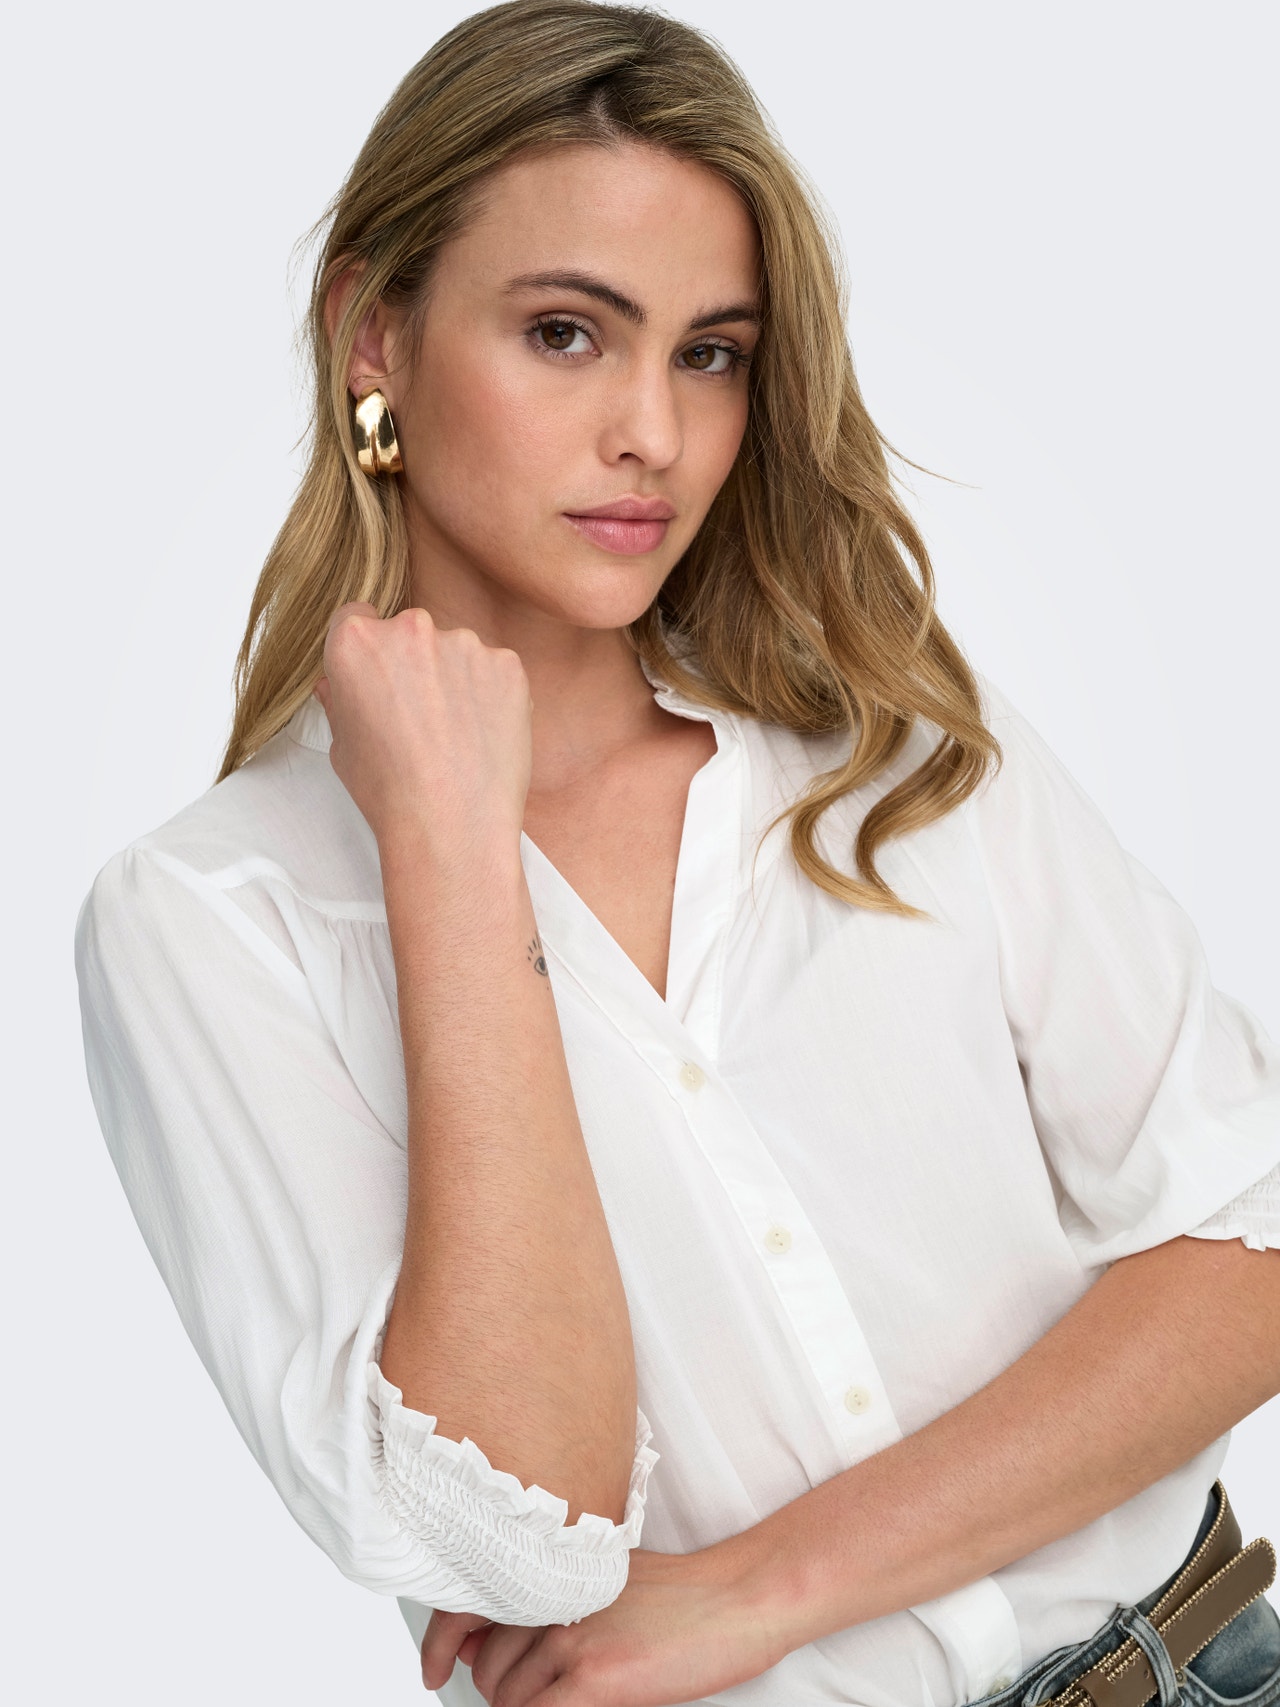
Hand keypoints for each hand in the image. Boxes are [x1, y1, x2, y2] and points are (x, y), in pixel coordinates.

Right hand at [312, 601, 532, 853]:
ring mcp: (464, 643)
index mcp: (356, 642)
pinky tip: (482, 735)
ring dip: (454, 679)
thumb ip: (340, 700)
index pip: (356, 619)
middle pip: (409, 632)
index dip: (367, 653)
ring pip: (456, 651)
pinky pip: (495, 670)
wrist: (452, 824)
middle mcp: (410, 629)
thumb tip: (339, 685)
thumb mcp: (342, 746)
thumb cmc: (391, 793)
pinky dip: (491, 695)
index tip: (378, 679)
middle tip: (418, 717)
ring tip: (454, 735)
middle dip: (412, 664)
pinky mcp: (507, 664)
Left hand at [420, 1547, 790, 1705]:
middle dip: (499, 1692)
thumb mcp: (605, 1578)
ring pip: (505, 1699)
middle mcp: (551, 1595)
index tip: (433, 1666)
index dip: (441, 1644)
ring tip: (563, 1701)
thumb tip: (491, 1634)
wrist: (738, 1598)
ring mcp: (570, 1636)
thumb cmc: (684, 1595)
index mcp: (551, 1567)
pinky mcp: (595, 1677)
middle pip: (486, 1666)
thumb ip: (550, 1597)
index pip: (468, 1606)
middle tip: (532, 1697)